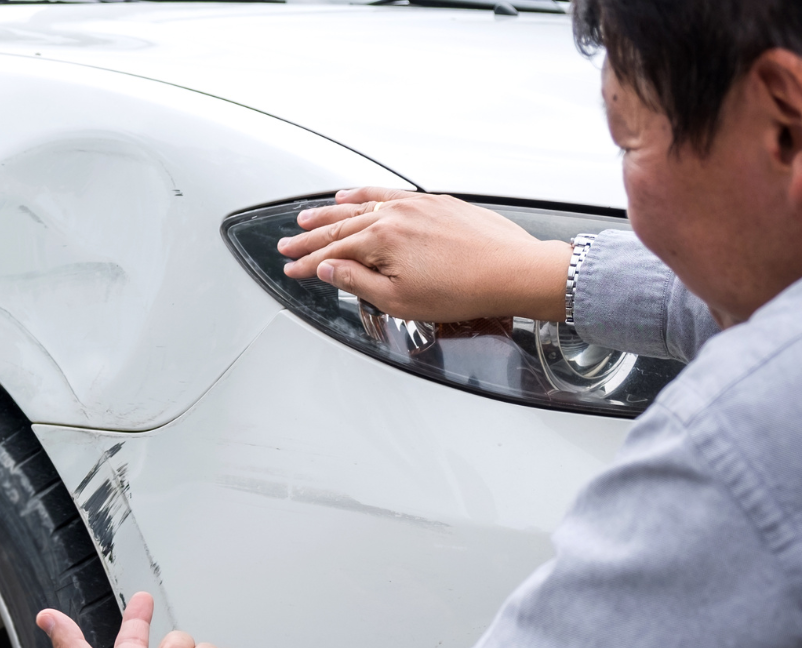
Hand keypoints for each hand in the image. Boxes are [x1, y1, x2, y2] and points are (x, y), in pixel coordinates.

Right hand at [277, 187, 571, 323]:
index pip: (331, 253)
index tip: (291, 270)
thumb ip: (357, 282)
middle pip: (340, 225)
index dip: (306, 264)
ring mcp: (415, 205)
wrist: (514, 271)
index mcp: (381, 240)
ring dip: (331, 211)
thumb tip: (328, 270)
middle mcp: (394, 215)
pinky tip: (355, 196)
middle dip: (309, 237)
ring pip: (361, 205)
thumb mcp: (399, 300)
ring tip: (308, 217)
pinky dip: (365, 195)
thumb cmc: (464, 290)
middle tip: (287, 244)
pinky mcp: (435, 202)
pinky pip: (388, 193)